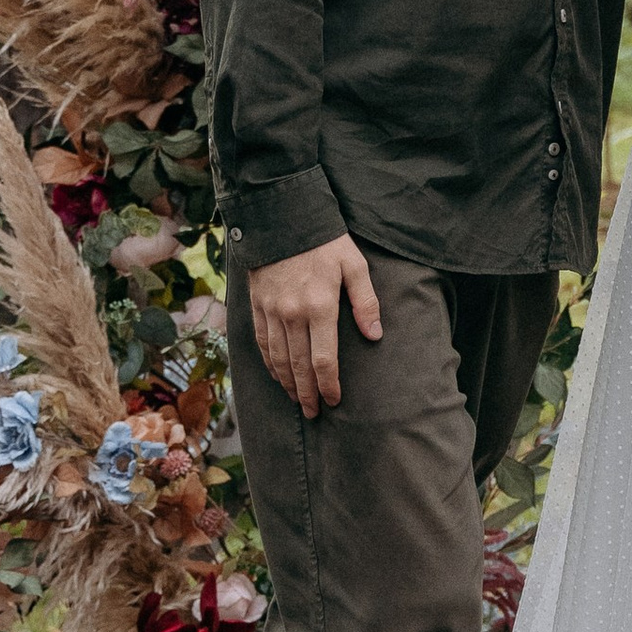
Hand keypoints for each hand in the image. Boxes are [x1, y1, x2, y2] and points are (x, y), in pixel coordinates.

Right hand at [248, 235, 382, 416]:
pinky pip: (261, 343)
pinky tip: (276, 375)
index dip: (328, 385)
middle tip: (313, 413)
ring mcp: (271, 312)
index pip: (324, 360)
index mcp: (320, 307)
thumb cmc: (325, 242)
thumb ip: (365, 301)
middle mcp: (292, 315)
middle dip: (307, 394)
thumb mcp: (354, 265)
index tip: (334, 401)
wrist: (282, 218)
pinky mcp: (257, 306)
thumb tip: (375, 334)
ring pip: (277, 359)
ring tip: (297, 400)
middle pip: (298, 366)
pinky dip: (269, 364)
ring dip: (287, 383)